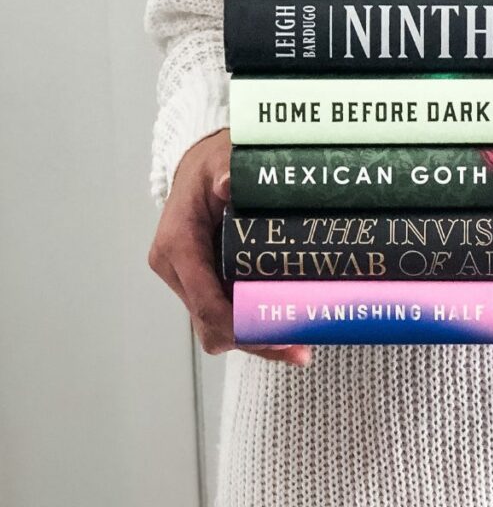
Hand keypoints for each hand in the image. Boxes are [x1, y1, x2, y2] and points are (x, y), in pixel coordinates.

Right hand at [148, 129, 310, 366]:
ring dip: (254, 339)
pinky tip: (286, 331)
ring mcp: (188, 277)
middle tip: (297, 349)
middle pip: (210, 323)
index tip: (273, 334)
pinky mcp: (202, 280)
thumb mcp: (220, 160)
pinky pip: (223, 310)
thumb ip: (225, 171)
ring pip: (216, 325)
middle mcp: (177, 268)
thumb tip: (227, 184)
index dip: (235, 324)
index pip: (202, 301)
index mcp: (177, 244)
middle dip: (251, 340)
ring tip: (299, 348)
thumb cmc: (210, 163)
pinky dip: (250, 323)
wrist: (198, 164)